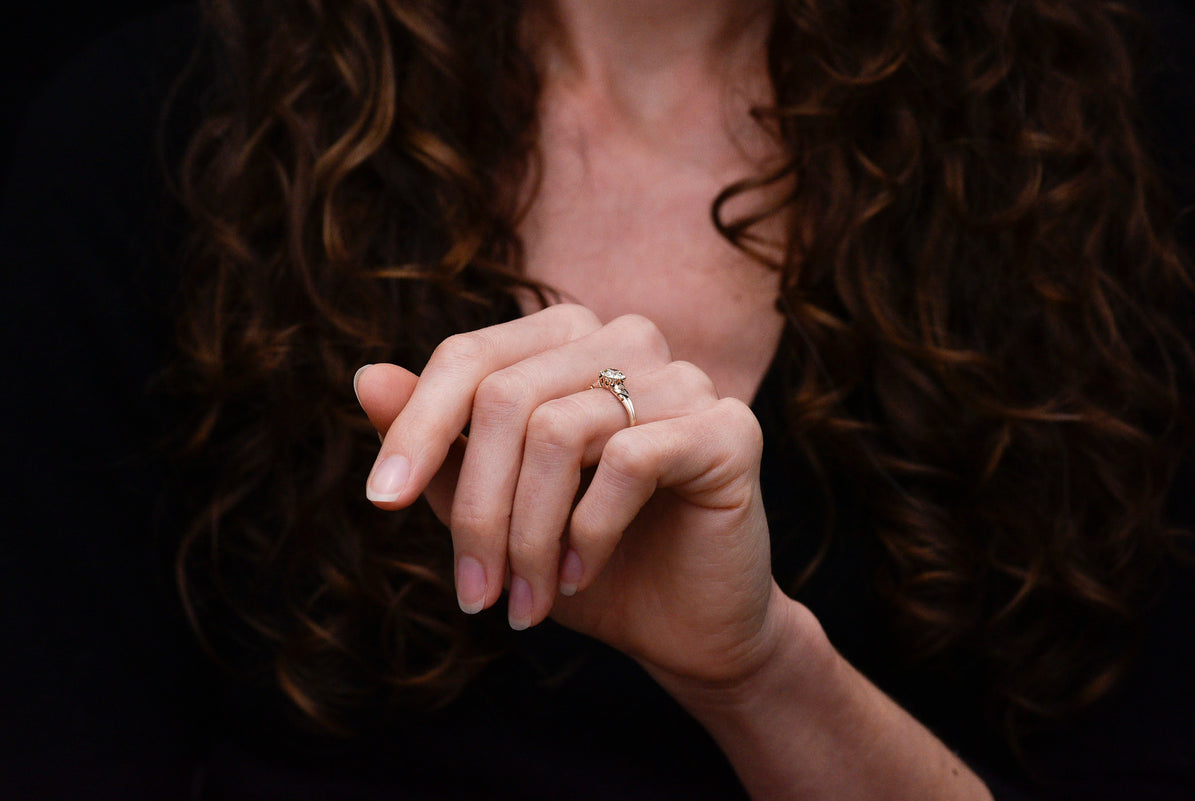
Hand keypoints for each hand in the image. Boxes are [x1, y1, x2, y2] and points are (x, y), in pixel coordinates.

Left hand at [354, 304, 784, 684]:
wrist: (684, 625)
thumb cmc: (581, 560)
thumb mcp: (493, 508)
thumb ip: (439, 445)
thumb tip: (366, 377)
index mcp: (567, 342)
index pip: (470, 357)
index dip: (416, 427)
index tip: (381, 503)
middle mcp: (626, 340)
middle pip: (507, 396)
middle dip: (476, 508)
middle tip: (474, 594)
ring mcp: (683, 379)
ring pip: (559, 431)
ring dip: (527, 535)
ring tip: (524, 600)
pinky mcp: (728, 428)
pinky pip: (629, 461)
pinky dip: (588, 532)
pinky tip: (579, 575)